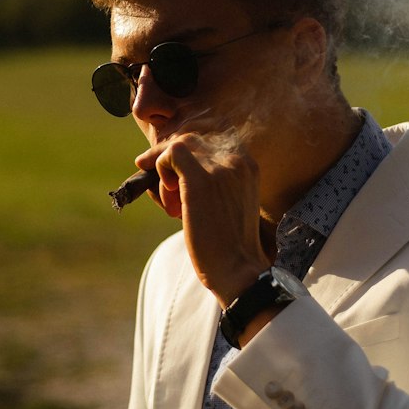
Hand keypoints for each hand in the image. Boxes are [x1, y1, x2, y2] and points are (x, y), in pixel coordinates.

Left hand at [135, 131, 268, 306]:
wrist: (239, 270)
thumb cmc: (229, 244)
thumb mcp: (228, 202)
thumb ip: (211, 180)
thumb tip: (170, 168)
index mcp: (248, 164)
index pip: (211, 137)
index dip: (188, 152)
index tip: (173, 171)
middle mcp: (237, 160)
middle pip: (193, 138)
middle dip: (171, 159)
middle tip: (164, 187)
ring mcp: (220, 167)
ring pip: (180, 144)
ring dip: (165, 167)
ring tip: (170, 202)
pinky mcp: (200, 180)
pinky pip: (171, 154)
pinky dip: (160, 168)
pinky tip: (168, 196)